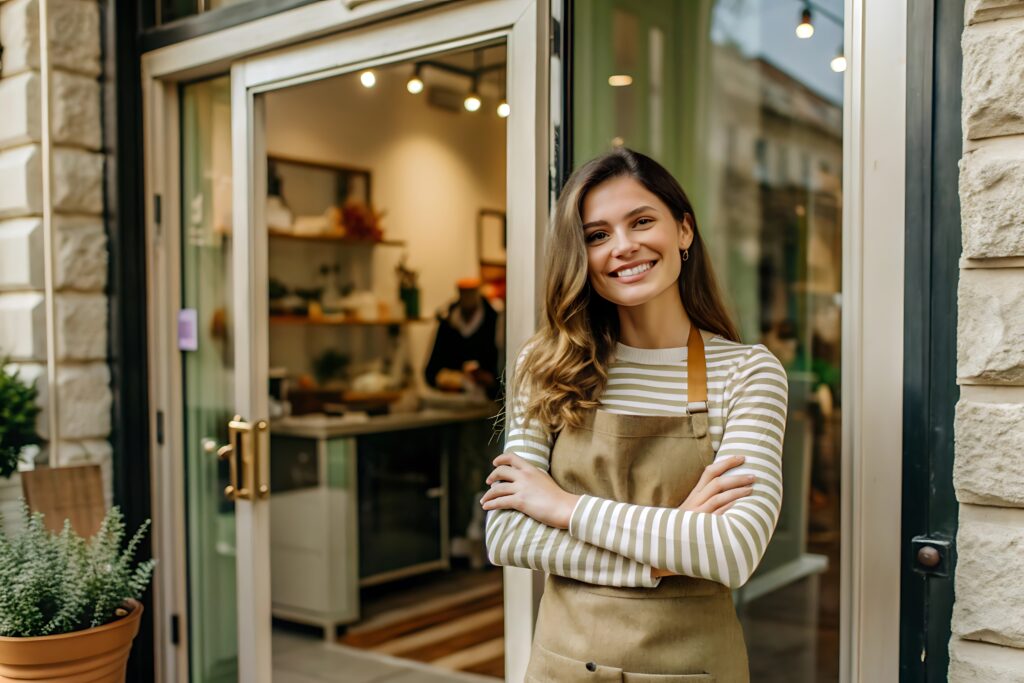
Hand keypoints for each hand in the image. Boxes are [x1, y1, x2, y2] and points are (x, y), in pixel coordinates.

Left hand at [480, 452, 579, 528]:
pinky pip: (500, 501)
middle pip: (501, 471)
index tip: (494, 463)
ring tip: (484, 500)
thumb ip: (534, 475)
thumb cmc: (558, 496)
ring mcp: (522, 488)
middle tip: (489, 482)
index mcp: (531, 469)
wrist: (565, 507)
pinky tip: (486, 507)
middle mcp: (524, 476)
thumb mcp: (545, 478)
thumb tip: (525, 475)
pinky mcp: (520, 501)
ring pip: (497, 488)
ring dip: (488, 495)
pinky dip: (491, 504)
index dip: (500, 459)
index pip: (512, 457)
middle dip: (492, 476)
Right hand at [652, 455, 753, 578]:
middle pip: (717, 482)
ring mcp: (698, 514)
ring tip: (751, 489)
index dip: (726, 463)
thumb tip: (729, 489)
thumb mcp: (692, 510)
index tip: (741, 458)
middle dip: (737, 477)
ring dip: (737, 492)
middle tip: (753, 476)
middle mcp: (695, 502)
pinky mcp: (701, 527)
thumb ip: (707, 499)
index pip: (709, 472)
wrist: (666, 546)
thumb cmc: (685, 528)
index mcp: (694, 495)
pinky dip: (730, 509)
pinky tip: (742, 507)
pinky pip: (718, 515)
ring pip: (719, 497)